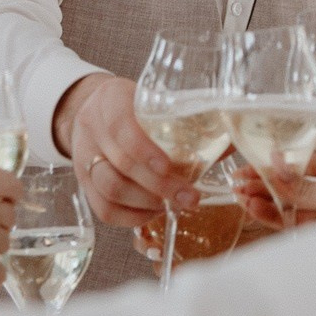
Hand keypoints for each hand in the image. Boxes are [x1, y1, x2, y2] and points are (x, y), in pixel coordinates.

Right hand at [56, 71, 190, 226]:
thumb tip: (232, 144)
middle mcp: (92, 128)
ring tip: (173, 205)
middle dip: (158, 186)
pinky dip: (130, 216)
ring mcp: (83, 157)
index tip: (171, 167)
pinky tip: (153, 214)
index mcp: (111, 100)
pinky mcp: (83, 182)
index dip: (145, 150)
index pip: (122, 127)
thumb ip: (189, 118)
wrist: (95, 109)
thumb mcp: (155, 99)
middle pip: (120, 165)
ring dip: (146, 203)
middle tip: (190, 197)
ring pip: (109, 189)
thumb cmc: (135, 105)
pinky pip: (102, 208)